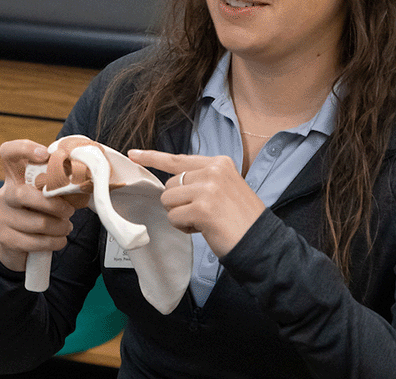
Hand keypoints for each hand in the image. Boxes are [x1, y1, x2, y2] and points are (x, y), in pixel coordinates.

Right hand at [0, 140, 79, 270]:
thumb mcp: (44, 195)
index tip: (44, 155)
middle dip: (54, 205)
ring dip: (59, 227)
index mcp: (14, 177)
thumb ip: (57, 184)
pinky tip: (58, 239)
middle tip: (69, 211)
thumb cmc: (36, 213)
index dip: (24, 149)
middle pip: (24, 194)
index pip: (8, 153)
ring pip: (37, 222)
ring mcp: (2, 217)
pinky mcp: (6, 239)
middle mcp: (4, 195)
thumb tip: (83, 179)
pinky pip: (36, 242)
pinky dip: (55, 242)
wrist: (16, 245)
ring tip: (65, 227)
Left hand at [128, 149, 265, 256]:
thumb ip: (201, 180)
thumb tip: (170, 185)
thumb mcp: (226, 188)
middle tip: (204, 214)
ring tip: (206, 221)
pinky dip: (185, 227)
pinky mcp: (202, 208)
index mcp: (219, 163)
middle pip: (170, 184)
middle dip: (179, 203)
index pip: (178, 159)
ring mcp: (208, 188)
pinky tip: (205, 229)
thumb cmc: (241, 220)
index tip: (134, 154)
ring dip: (181, 216)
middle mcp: (213, 171)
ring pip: (168, 201)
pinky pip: (174, 217)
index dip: (153, 157)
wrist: (261, 241)